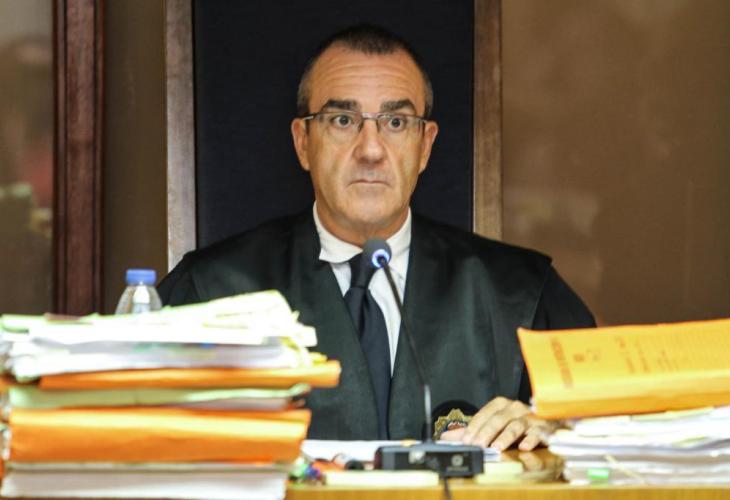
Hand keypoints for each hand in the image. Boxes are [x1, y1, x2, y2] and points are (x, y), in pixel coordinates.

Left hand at [440, 396, 556, 450]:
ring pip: (516, 425)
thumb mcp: (492, 427)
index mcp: (500, 405)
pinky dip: (530, 440)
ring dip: (505, 437)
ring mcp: (529, 417)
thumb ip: (471, 432)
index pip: (484, 414)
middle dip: (486, 433)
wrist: (545, 424)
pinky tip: (524, 447)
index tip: (465, 440)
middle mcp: (514, 408)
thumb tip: (445, 437)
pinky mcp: (543, 428)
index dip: (474, 427)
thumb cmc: (515, 425)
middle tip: (478, 445)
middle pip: (498, 419)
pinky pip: (537, 433)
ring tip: (497, 447)